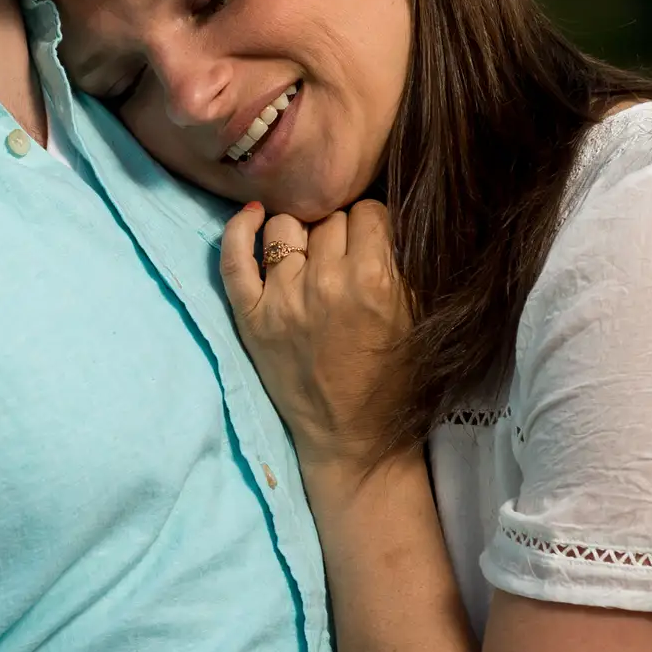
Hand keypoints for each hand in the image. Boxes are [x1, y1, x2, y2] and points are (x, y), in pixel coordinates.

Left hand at [220, 200, 416, 486]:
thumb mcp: (418, 315)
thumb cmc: (394, 380)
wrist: (354, 438)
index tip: (374, 243)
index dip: (374, 225)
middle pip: (329, 218)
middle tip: (346, 259)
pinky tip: (252, 216)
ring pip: (284, 226)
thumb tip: (383, 218)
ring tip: (311, 255)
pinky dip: (238, 230)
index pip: (369, 212)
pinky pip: (234, 258)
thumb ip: (403, 263)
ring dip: (301, 233)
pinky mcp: (251, 317)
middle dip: (341, 232)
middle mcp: (325, 282)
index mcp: (374, 279)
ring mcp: (282, 298)